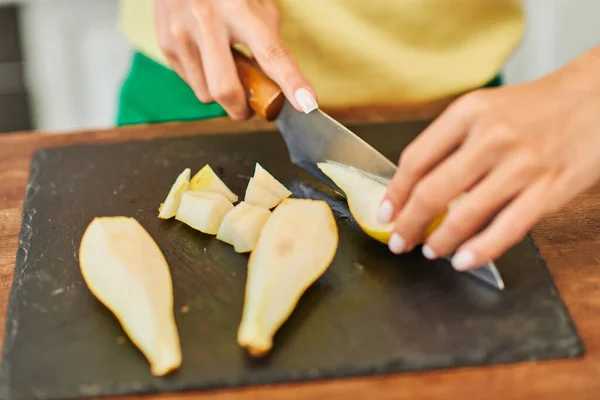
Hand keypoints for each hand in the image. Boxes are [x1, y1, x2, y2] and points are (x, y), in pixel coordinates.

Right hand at [154, 0, 316, 119]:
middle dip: (242, 110)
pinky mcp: (166, 45)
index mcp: (239, 8)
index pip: (271, 53)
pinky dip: (204, 80)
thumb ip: (269, 43)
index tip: (306, 103)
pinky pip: (192, 84)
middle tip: (250, 107)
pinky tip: (206, 56)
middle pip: (226, 89)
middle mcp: (207, 20)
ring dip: (222, 93)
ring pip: (207, 94)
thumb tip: (281, 85)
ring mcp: (181, 34)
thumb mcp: (257, 5)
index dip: (291, 81)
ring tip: (224, 66)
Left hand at [377, 46, 599, 270]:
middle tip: (398, 241)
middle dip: (408, 225)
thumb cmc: (534, 109)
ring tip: (429, 251)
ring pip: (464, 215)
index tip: (385, 213)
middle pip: (432, 192)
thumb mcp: (484, 110)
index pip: (416, 160)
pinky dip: (479, 250)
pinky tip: (463, 260)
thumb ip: (450, 143)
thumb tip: (412, 188)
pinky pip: (506, 229)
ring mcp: (522, 165)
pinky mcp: (549, 190)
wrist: (596, 99)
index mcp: (468, 113)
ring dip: (439, 241)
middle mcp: (492, 137)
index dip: (394, 193)